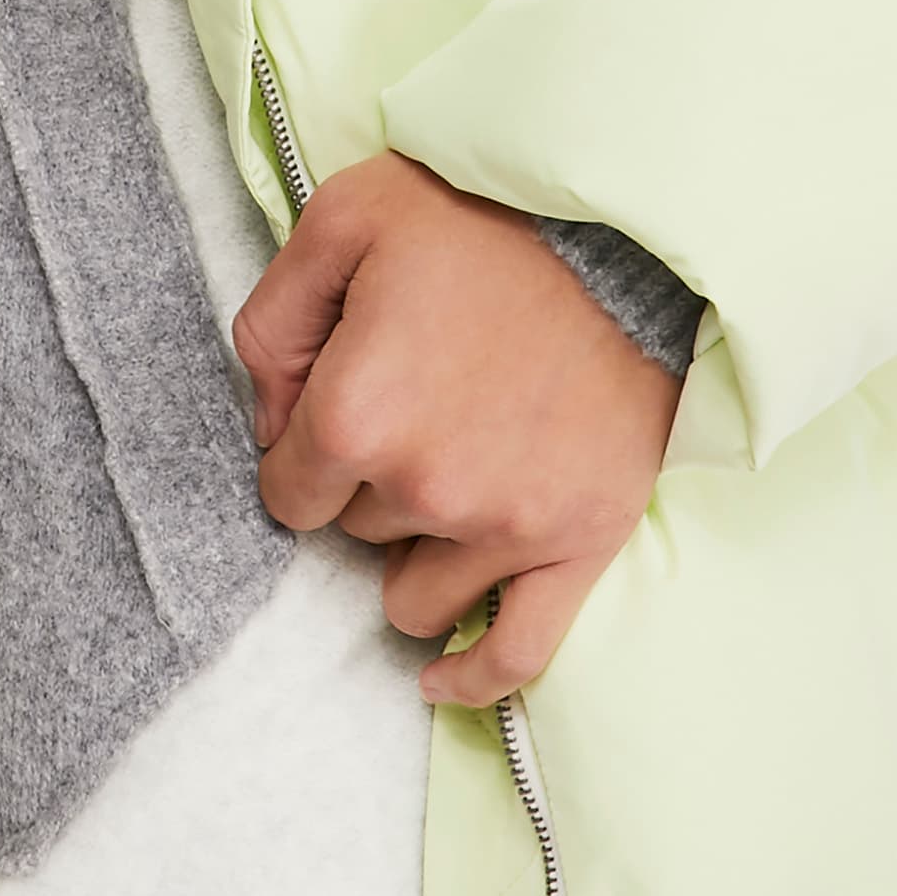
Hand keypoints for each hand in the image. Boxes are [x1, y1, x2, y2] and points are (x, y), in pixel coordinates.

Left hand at [232, 151, 675, 705]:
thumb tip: (268, 420)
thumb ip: (274, 321)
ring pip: (415, 596)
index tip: (338, 409)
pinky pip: (516, 652)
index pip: (285, 492)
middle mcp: (424, 486)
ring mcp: (506, 525)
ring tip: (451, 482)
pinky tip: (440, 678)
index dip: (302, 452)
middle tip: (422, 405)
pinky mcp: (581, 541)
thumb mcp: (343, 219)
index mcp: (354, 412)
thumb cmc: (483, 217)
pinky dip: (474, 676)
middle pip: (355, 534)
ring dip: (417, 554)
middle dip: (369, 485)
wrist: (629, 232)